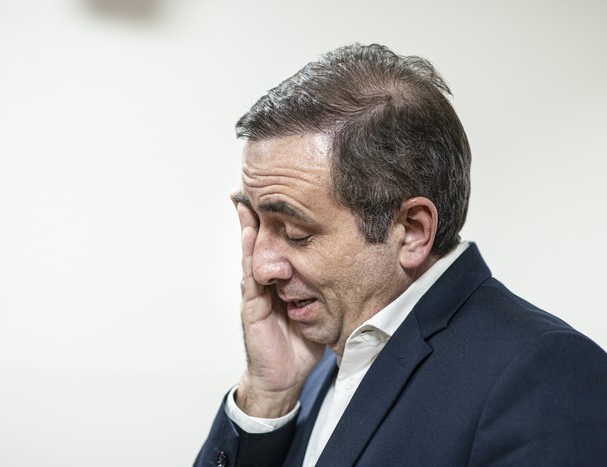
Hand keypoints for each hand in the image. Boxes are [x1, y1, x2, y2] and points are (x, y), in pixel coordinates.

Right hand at [232, 195, 323, 417]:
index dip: (275, 221)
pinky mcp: (252, 307)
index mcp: (282, 281)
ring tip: (246, 202)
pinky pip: (250, 276)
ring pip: (252, 253)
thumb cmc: (301, 343)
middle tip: (251, 186)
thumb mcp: (320, 310)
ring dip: (248, 228)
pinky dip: (250, 254)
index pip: (277, 245)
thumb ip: (328, 289)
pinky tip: (250, 235)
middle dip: (255, 215)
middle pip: (260, 243)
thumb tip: (360, 270)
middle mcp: (266, 283)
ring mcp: (256, 293)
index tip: (279, 193)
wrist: (284, 376)